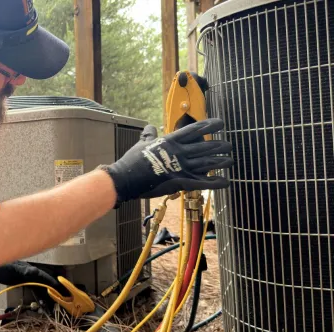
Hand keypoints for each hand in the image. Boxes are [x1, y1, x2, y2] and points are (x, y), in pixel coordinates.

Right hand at [102, 118, 232, 206]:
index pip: (194, 130)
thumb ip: (149, 135)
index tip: (220, 123)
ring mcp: (182, 168)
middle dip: (220, 145)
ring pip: (207, 163)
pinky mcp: (181, 182)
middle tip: (229, 144)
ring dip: (221, 161)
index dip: (209, 125)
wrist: (126, 178)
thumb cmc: (132, 160)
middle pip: (206, 146)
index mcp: (171, 141)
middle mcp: (179, 152)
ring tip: (231, 160)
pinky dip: (216, 183)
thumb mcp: (141, 144)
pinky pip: (203, 183)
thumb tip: (150, 126)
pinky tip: (227, 181)